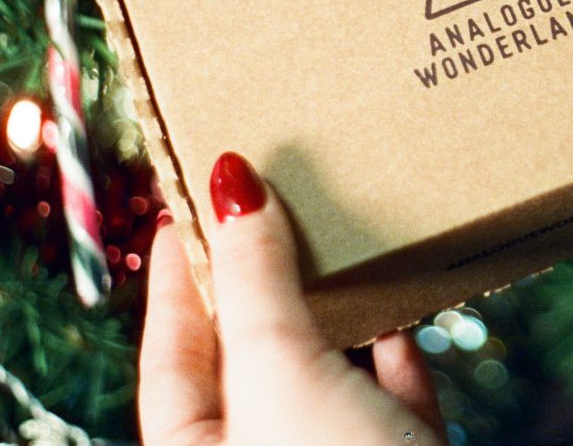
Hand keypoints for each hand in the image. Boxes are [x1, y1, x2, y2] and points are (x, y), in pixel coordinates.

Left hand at [139, 152, 444, 444]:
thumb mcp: (275, 367)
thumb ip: (253, 276)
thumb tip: (234, 186)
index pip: (170, 341)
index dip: (180, 261)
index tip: (196, 193)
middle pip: (253, 344)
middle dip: (266, 272)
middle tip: (271, 194)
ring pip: (326, 361)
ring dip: (338, 299)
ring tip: (336, 231)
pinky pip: (391, 386)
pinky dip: (396, 341)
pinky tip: (401, 298)